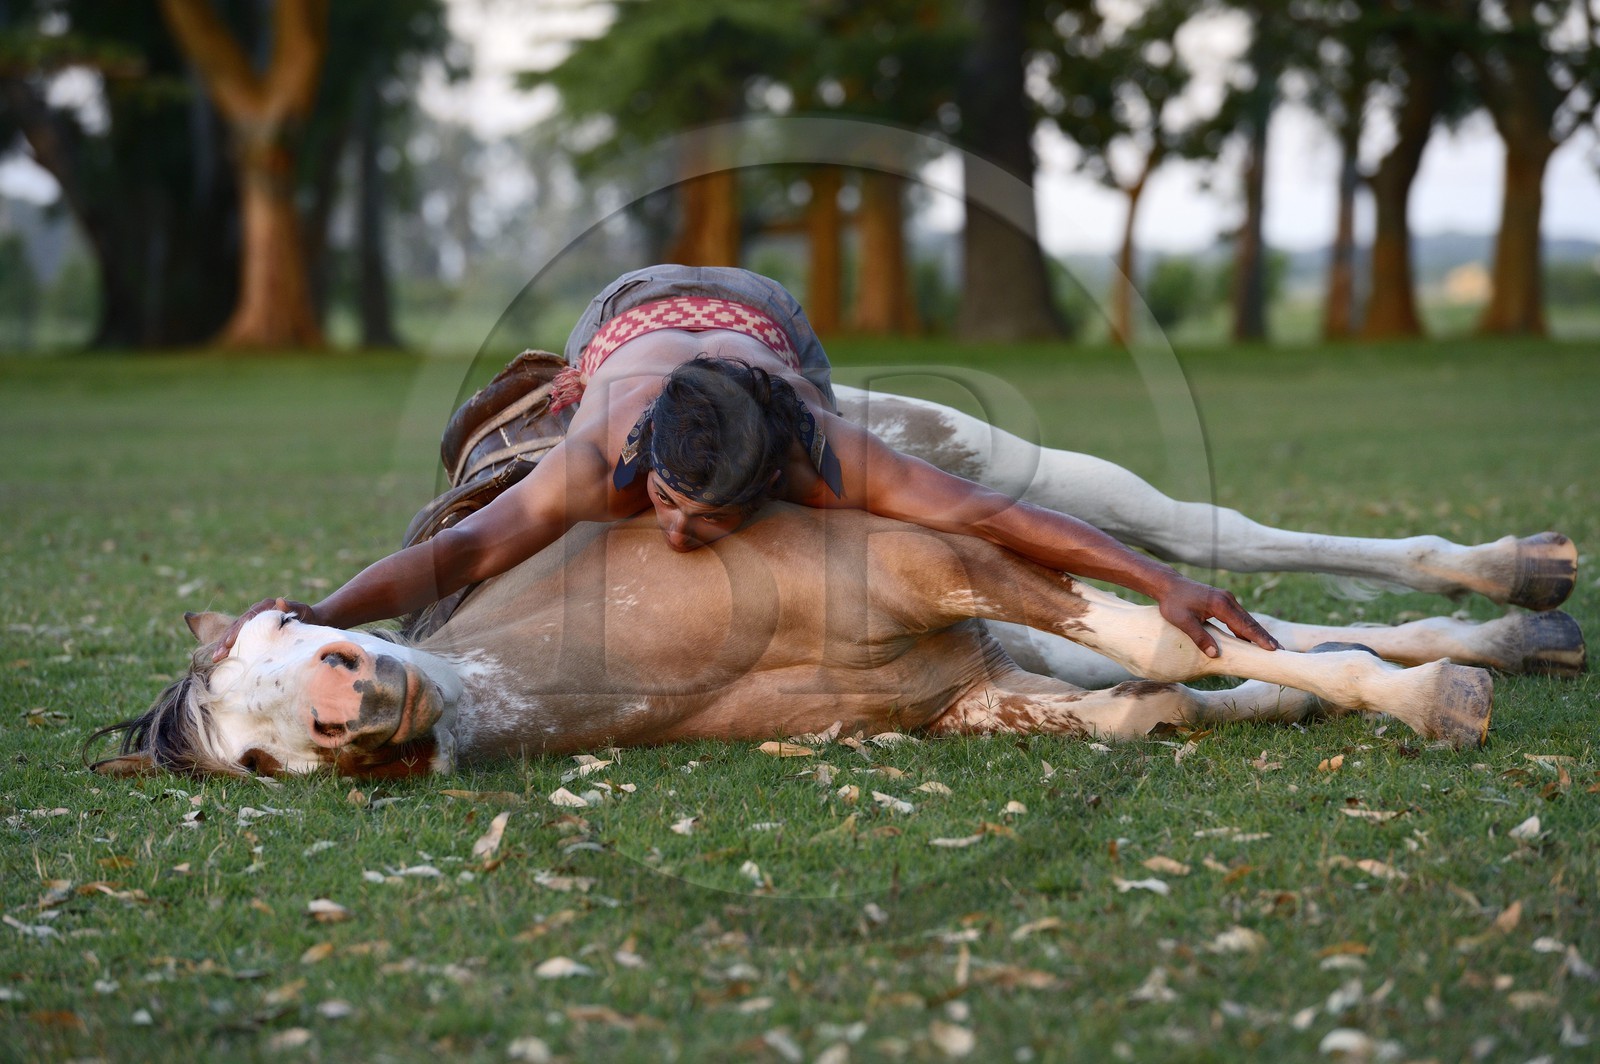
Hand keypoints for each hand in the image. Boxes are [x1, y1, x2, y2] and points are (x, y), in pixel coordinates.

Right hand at [212, 597, 315, 661]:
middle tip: (217, 656)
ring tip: (216, 659)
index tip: (230, 642)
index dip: (237, 630)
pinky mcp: (254, 631)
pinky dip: (232, 648)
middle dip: (226, 641)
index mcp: (266, 606)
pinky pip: (241, 639)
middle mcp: (257, 612)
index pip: (247, 618)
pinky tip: (224, 660)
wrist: (312, 620)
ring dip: (225, 646)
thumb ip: (292, 607)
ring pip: (236, 633)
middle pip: (237, 626)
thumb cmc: (309, 617)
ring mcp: (254, 622)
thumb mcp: (303, 611)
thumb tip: (279, 601)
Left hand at [1157, 578, 1279, 658]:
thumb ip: (1199, 637)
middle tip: (1280, 651)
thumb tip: (1215, 655)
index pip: (1244, 625)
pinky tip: (1252, 639)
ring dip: (1258, 633)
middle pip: (1250, 622)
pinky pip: (1239, 617)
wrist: (1169, 585)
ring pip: (1246, 619)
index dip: (1258, 638)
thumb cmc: (1173, 603)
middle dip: (1264, 637)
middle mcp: (1228, 600)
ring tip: (1271, 647)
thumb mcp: (1183, 621)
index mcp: (1220, 604)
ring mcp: (1227, 599)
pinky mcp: (1223, 601)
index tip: (1272, 649)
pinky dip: (1247, 628)